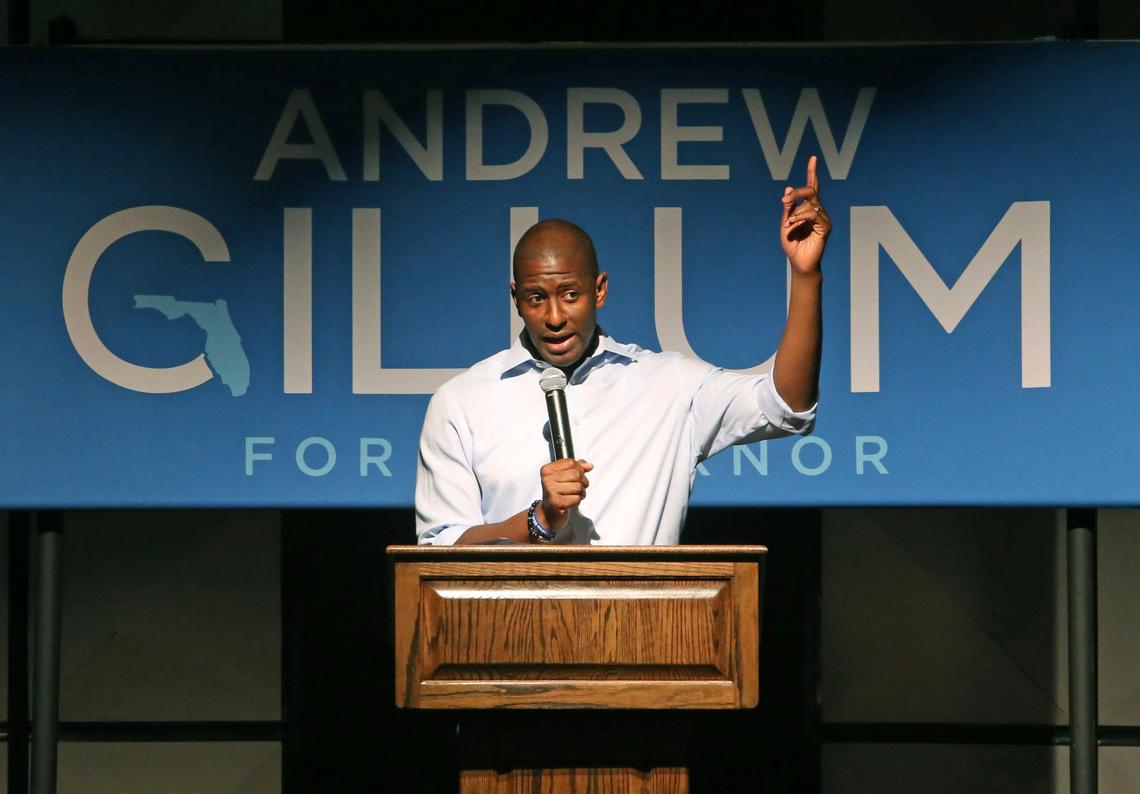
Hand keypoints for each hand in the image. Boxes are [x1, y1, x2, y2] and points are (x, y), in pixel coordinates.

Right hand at [539, 458, 592, 532]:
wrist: (548, 514)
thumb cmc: (557, 494)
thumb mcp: (564, 477)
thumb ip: (576, 468)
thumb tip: (589, 465)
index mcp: (548, 470)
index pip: (571, 462)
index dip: (579, 469)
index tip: (578, 475)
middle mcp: (547, 479)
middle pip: (576, 474)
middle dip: (583, 481)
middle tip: (580, 486)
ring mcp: (551, 490)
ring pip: (578, 486)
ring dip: (581, 492)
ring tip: (575, 495)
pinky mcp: (556, 502)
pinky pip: (576, 498)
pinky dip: (577, 500)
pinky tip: (571, 501)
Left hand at [780, 155, 831, 275]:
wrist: (798, 262)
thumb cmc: (792, 244)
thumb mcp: (785, 224)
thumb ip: (788, 208)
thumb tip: (789, 187)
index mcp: (808, 208)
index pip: (812, 186)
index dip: (812, 172)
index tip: (813, 158)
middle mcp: (818, 210)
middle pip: (811, 191)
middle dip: (797, 193)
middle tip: (785, 201)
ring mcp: (823, 218)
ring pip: (811, 202)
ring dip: (796, 211)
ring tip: (789, 224)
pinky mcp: (825, 227)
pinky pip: (814, 214)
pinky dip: (801, 217)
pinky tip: (795, 225)